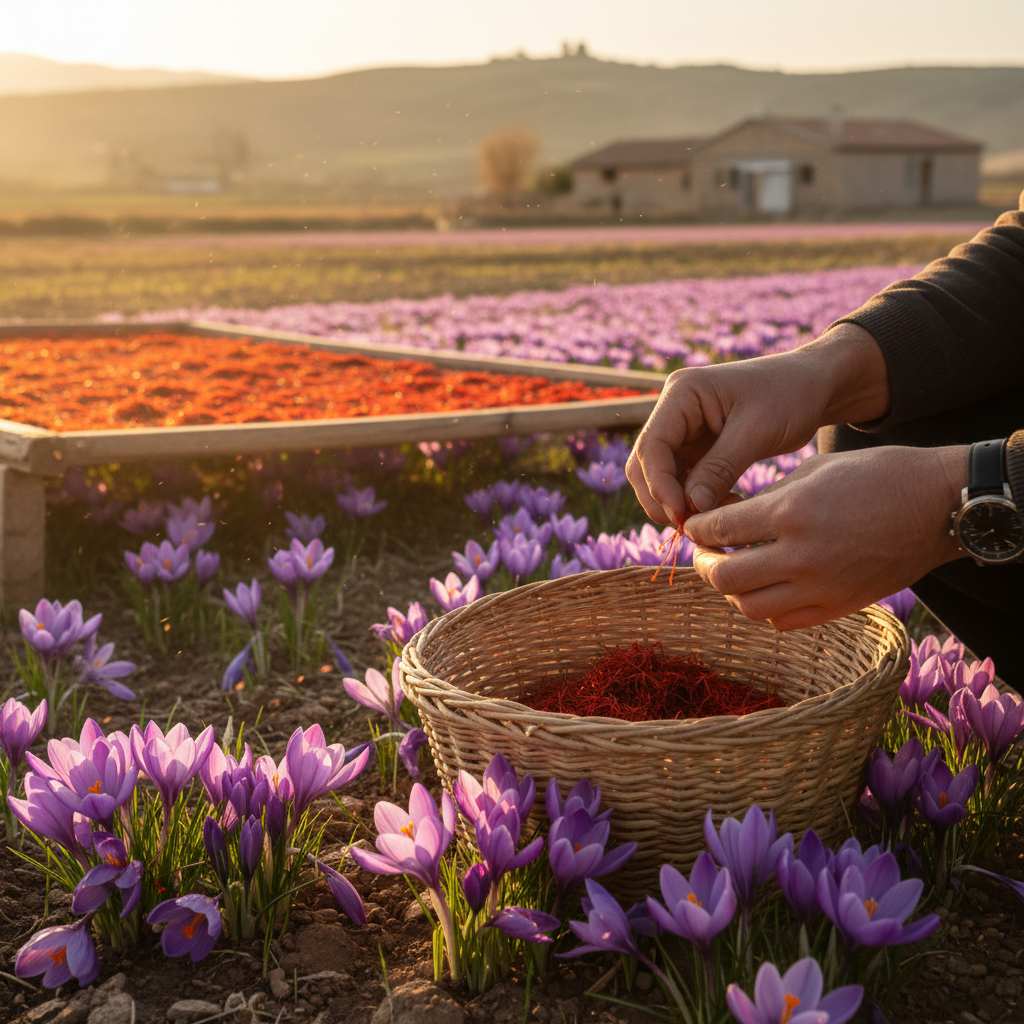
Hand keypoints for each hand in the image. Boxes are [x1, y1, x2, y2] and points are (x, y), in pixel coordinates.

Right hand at [626, 324, 890, 524]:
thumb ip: (720, 468)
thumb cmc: (790, 395)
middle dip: (663, 500)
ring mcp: (682, 431)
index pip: (651, 445)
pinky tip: (723, 510)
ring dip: (679, 504)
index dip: (660, 484)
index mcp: (682, 393)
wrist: (813, 385)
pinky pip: (682, 482)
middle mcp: (673, 411)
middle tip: (694, 528)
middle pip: (645, 465)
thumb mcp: (757, 431)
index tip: (683, 514)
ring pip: (659, 479)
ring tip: (715, 520)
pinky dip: (695, 502)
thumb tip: (690, 508)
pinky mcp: (695, 449)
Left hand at [685, 445, 967, 629]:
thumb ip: (765, 500)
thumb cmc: (875, 475)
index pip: (720, 529)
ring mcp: (822, 587)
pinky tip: (762, 589)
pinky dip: (763, 608)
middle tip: (704, 553)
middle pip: (725, 577)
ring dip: (731, 591)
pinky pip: (783, 621)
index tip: (693, 526)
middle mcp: (802, 555)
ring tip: (730, 572)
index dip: (697, 529)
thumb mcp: (812, 472)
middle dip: (704, 564)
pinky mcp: (840, 606)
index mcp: (791, 512)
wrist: (936, 505)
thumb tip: (724, 520)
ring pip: (749, 607)